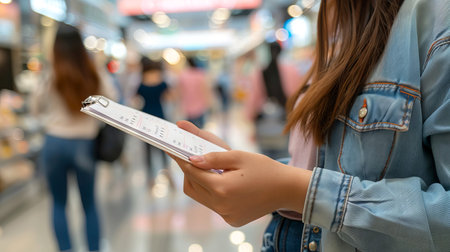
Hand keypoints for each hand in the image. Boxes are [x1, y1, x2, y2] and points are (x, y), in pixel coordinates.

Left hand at [171, 121, 311, 226]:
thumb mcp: (239, 156)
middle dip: (188, 171)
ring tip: (206, 168)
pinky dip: (212, 193)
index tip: (171, 148)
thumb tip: (191, 159)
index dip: (181, 158)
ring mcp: (226, 216)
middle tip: (190, 157)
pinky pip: (213, 205)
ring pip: (201, 198)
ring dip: (199, 182)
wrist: (287, 189)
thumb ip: (213, 157)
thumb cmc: (265, 169)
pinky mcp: (232, 220)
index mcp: (222, 188)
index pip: (192, 172)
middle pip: (192, 187)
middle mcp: (221, 206)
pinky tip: (223, 182)